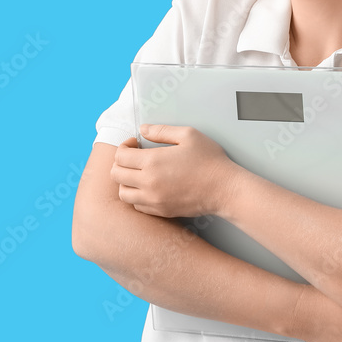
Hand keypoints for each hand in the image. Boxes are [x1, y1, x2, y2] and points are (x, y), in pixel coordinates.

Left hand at [110, 124, 241, 218]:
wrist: (225, 189)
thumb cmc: (209, 161)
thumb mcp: (188, 135)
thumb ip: (161, 131)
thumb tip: (142, 129)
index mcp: (152, 162)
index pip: (120, 155)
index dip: (124, 146)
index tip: (135, 144)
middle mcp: (148, 183)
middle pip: (116, 174)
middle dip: (121, 163)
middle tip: (134, 157)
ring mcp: (154, 200)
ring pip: (123, 193)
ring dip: (126, 181)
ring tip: (138, 173)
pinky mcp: (161, 211)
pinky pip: (137, 205)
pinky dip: (137, 196)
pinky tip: (148, 187)